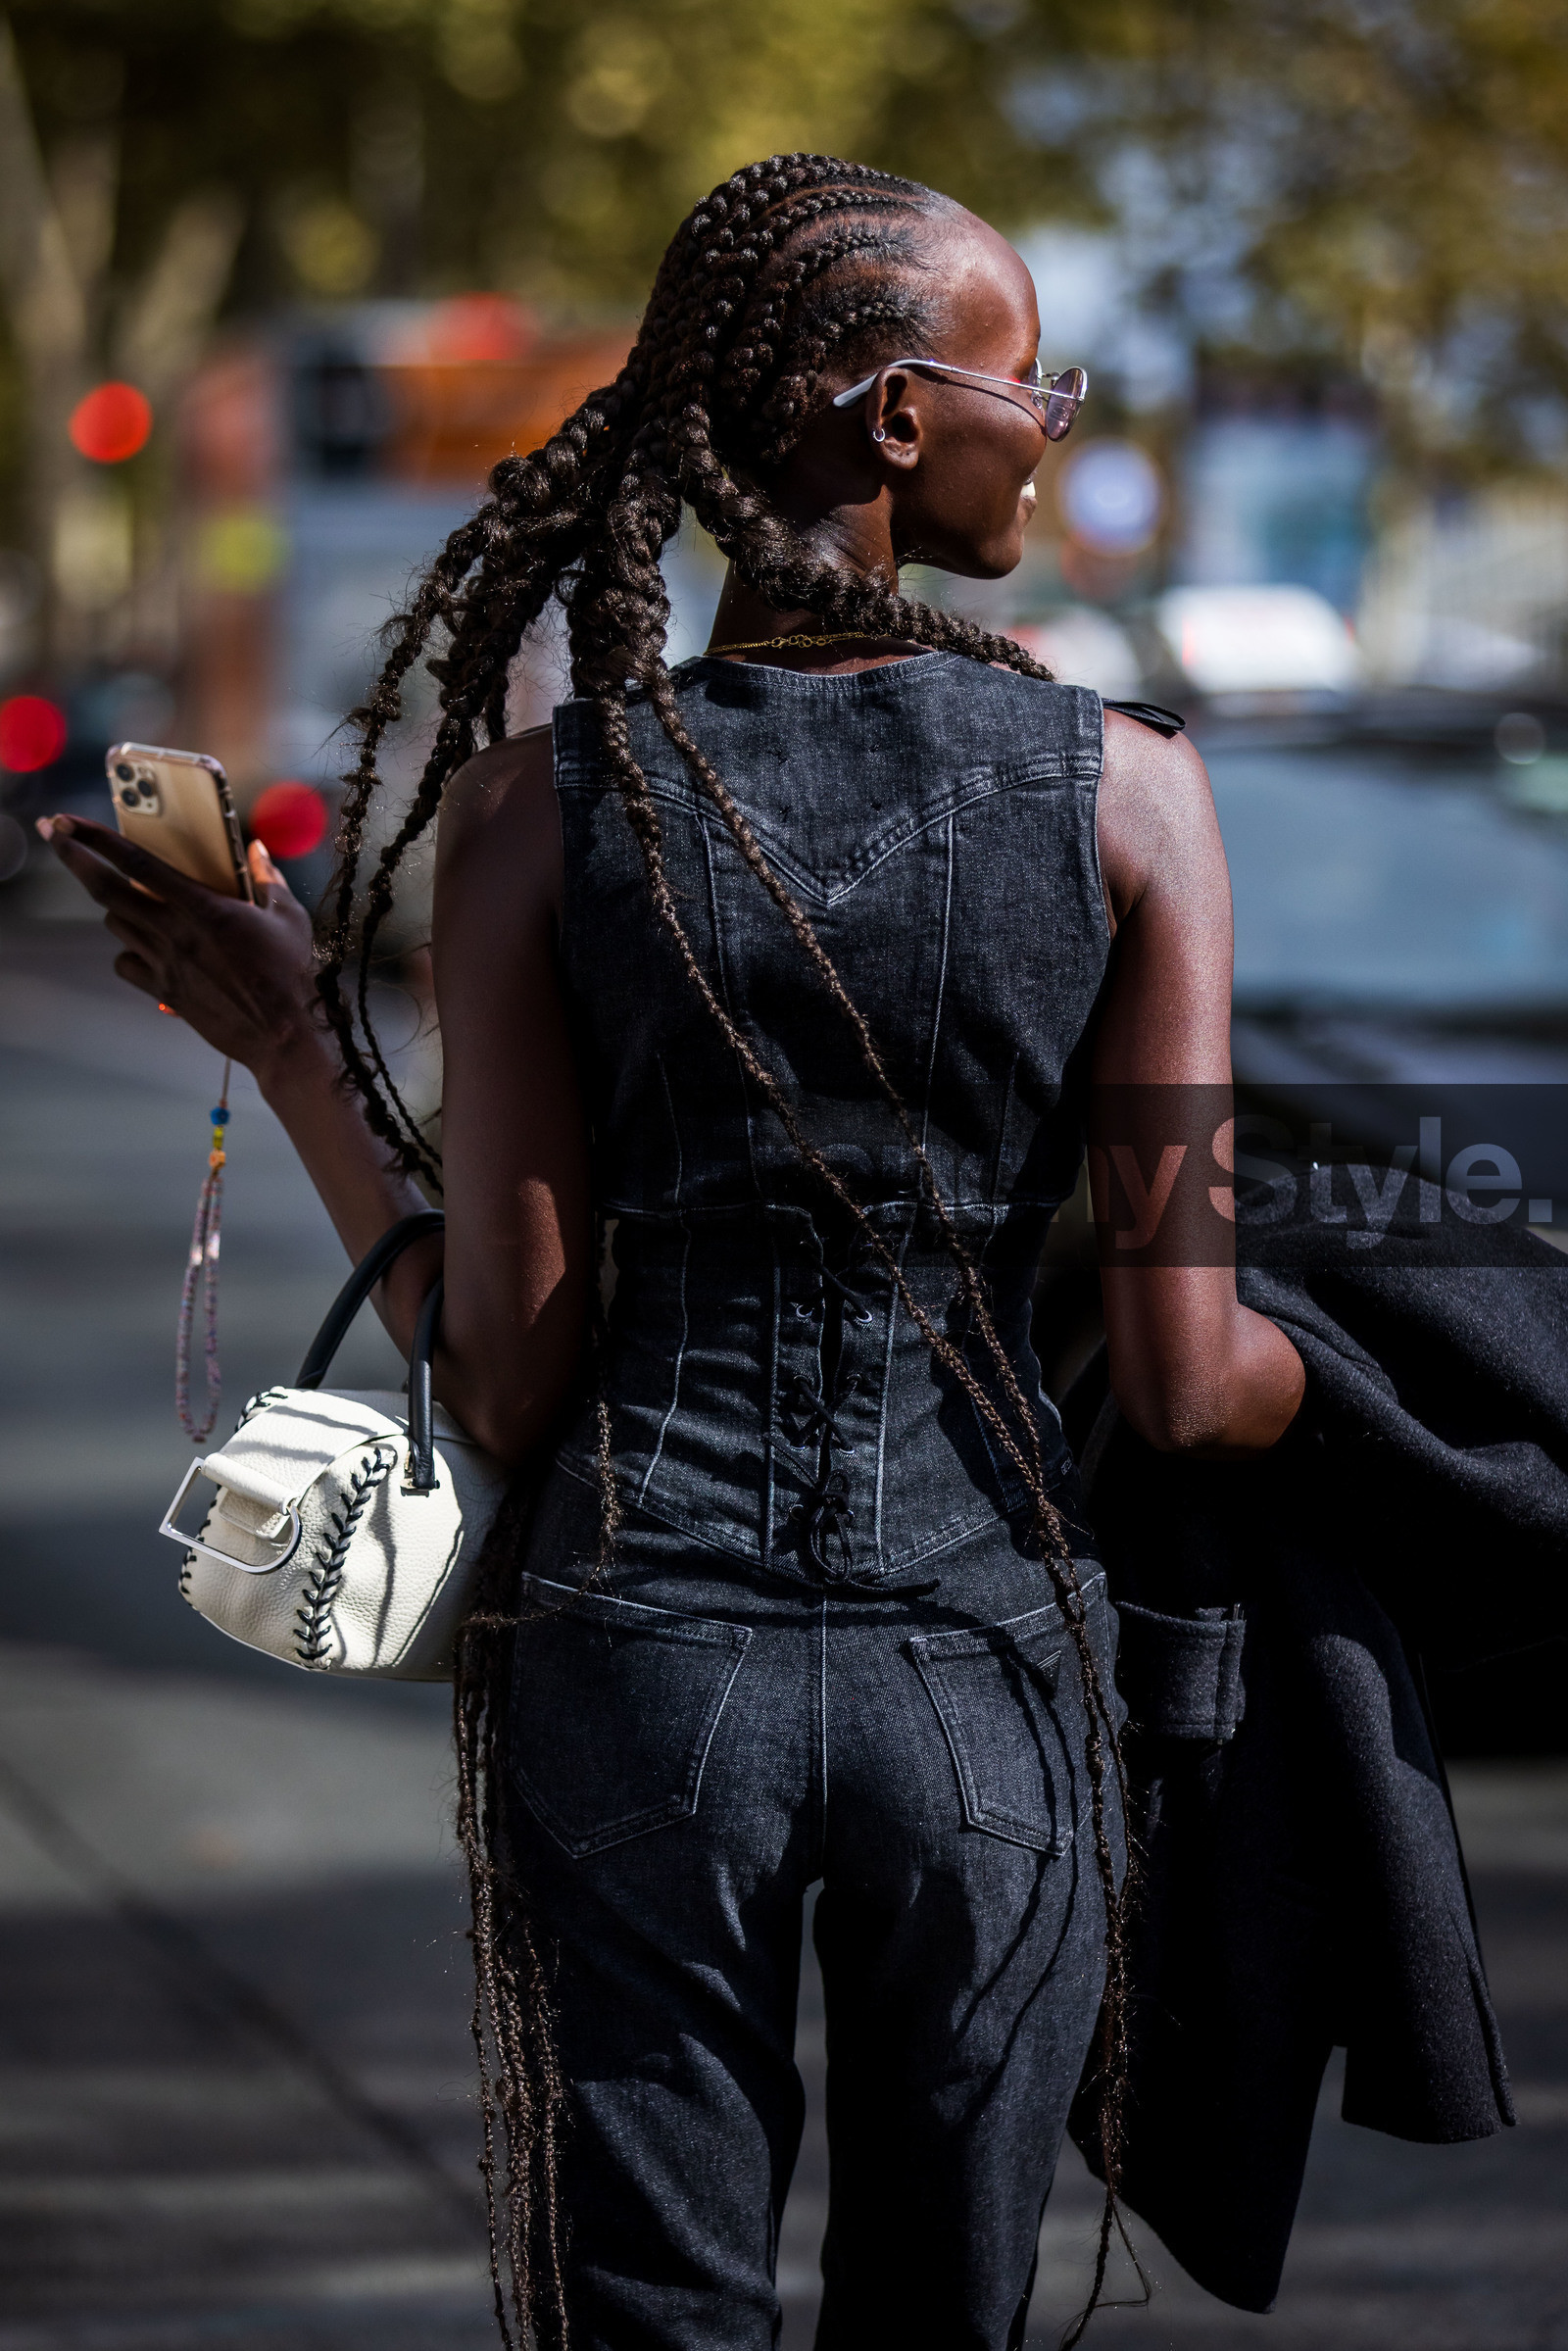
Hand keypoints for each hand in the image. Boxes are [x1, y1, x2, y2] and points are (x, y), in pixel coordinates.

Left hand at [37, 815, 328, 1085]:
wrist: (281, 1034)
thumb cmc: (290, 975)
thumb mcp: (288, 918)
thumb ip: (268, 879)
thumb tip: (258, 850)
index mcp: (203, 907)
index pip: (138, 863)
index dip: (97, 838)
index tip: (68, 820)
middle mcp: (174, 932)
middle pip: (105, 890)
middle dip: (73, 857)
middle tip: (56, 836)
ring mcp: (165, 963)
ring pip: (115, 924)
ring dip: (115, 906)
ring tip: (131, 901)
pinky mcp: (164, 991)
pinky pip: (125, 963)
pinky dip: (127, 951)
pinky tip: (146, 948)